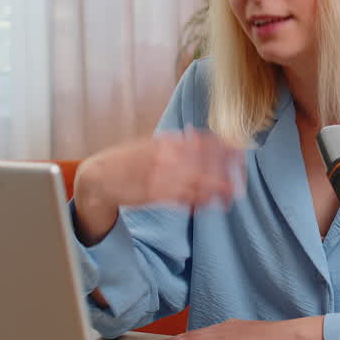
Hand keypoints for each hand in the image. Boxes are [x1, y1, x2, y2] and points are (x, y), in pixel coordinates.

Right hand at [73, 129, 242, 243]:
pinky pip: (183, 198)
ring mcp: (162, 176)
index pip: (202, 142)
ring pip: (197, 182)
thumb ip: (174, 143)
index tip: (240, 151)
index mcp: (166, 143)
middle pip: (205, 163)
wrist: (99, 177)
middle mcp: (166, 157)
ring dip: (217, 189)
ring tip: (232, 195)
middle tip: (240, 180)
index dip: (223, 147)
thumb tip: (197, 136)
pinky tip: (210, 203)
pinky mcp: (156, 194)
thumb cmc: (127, 161)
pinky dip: (199, 201)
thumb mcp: (151, 145)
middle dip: (225, 171)